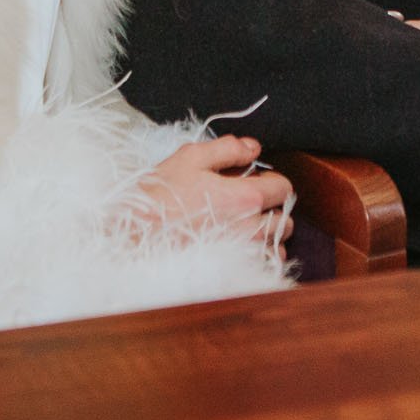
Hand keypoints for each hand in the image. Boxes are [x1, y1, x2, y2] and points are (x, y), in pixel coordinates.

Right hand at [138, 135, 293, 250]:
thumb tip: (253, 148)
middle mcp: (251, 228)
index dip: (272, 181)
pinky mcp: (232, 271)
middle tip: (247, 203)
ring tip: (243, 225)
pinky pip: (264, 265)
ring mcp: (243, 253)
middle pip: (285, 219)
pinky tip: (238, 244)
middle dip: (272, 208)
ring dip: (268, 234)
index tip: (255, 181)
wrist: (135, 232)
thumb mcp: (191, 157)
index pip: (283, 188)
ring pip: (277, 244)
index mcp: (245, 197)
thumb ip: (228, 148)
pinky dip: (259, 255)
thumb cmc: (162, 195)